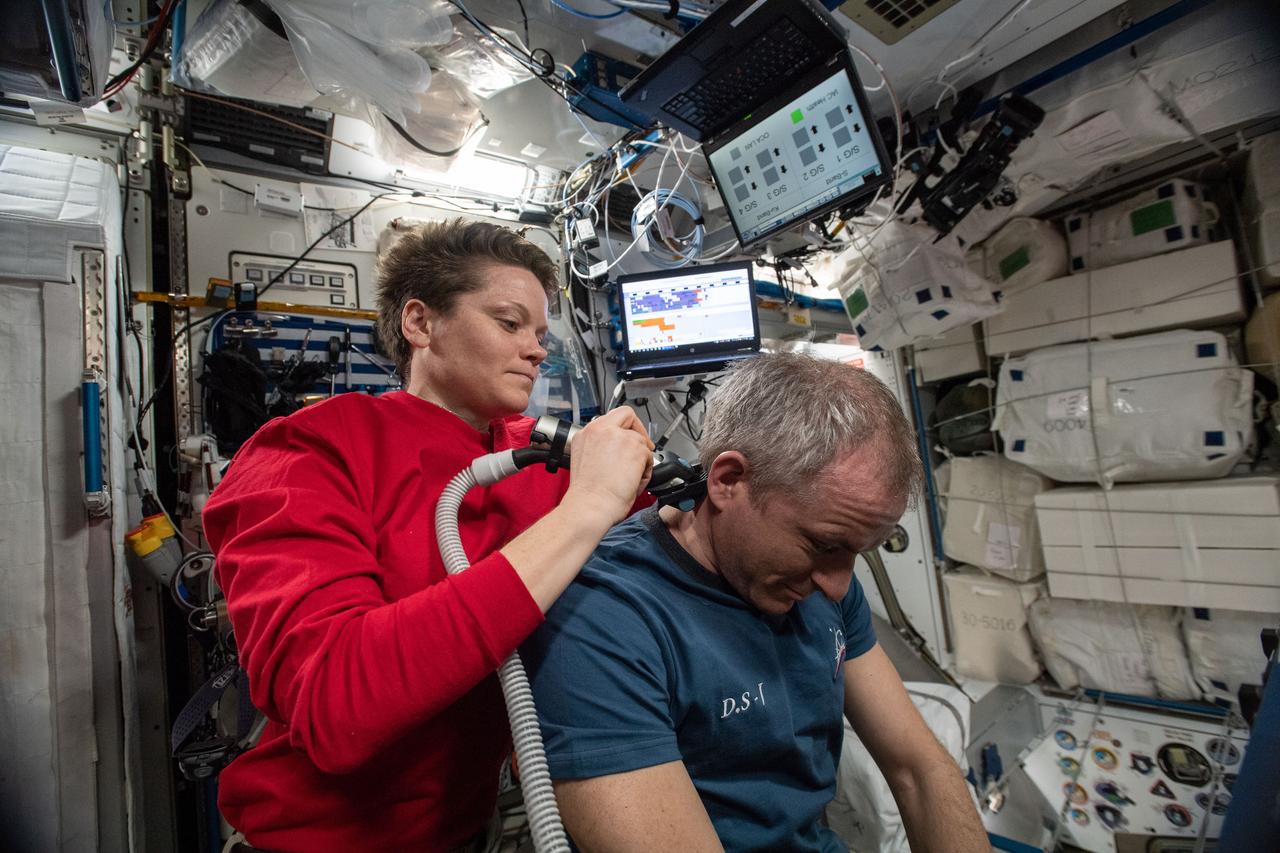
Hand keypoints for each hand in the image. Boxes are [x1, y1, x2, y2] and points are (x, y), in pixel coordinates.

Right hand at [562, 406, 654, 527]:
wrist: (590, 505)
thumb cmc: (587, 494)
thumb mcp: (586, 461)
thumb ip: (600, 448)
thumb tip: (615, 451)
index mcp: (585, 434)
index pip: (610, 418)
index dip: (623, 428)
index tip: (627, 439)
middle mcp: (600, 429)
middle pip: (627, 414)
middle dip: (638, 430)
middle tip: (641, 448)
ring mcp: (619, 436)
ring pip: (641, 440)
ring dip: (641, 458)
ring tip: (632, 477)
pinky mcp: (635, 447)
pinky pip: (649, 456)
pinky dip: (646, 470)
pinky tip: (633, 482)